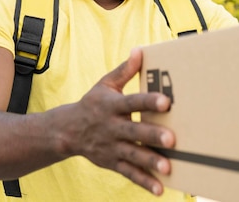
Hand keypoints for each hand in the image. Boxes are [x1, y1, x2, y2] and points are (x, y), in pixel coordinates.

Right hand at [53, 47, 174, 194]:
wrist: (66, 131)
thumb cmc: (93, 104)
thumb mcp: (105, 85)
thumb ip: (125, 70)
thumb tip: (140, 51)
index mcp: (112, 106)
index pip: (132, 102)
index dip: (148, 101)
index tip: (166, 101)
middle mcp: (112, 127)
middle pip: (134, 131)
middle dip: (152, 135)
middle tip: (172, 140)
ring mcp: (111, 147)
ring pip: (132, 155)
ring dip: (150, 162)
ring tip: (168, 167)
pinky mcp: (112, 163)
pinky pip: (129, 173)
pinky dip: (143, 182)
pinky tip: (159, 189)